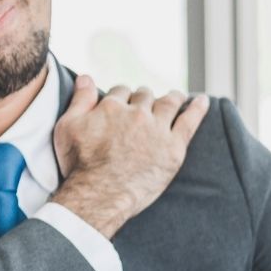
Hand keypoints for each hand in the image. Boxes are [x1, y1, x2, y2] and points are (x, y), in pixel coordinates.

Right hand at [50, 74, 209, 236]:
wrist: (98, 194)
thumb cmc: (78, 164)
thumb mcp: (67, 127)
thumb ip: (79, 100)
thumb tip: (86, 77)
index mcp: (112, 107)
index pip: (121, 92)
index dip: (122, 96)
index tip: (123, 102)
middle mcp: (137, 113)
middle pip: (144, 96)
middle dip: (144, 97)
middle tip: (146, 103)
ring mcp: (157, 129)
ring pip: (168, 103)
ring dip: (172, 97)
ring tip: (176, 96)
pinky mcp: (173, 147)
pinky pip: (189, 122)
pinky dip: (198, 109)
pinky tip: (203, 101)